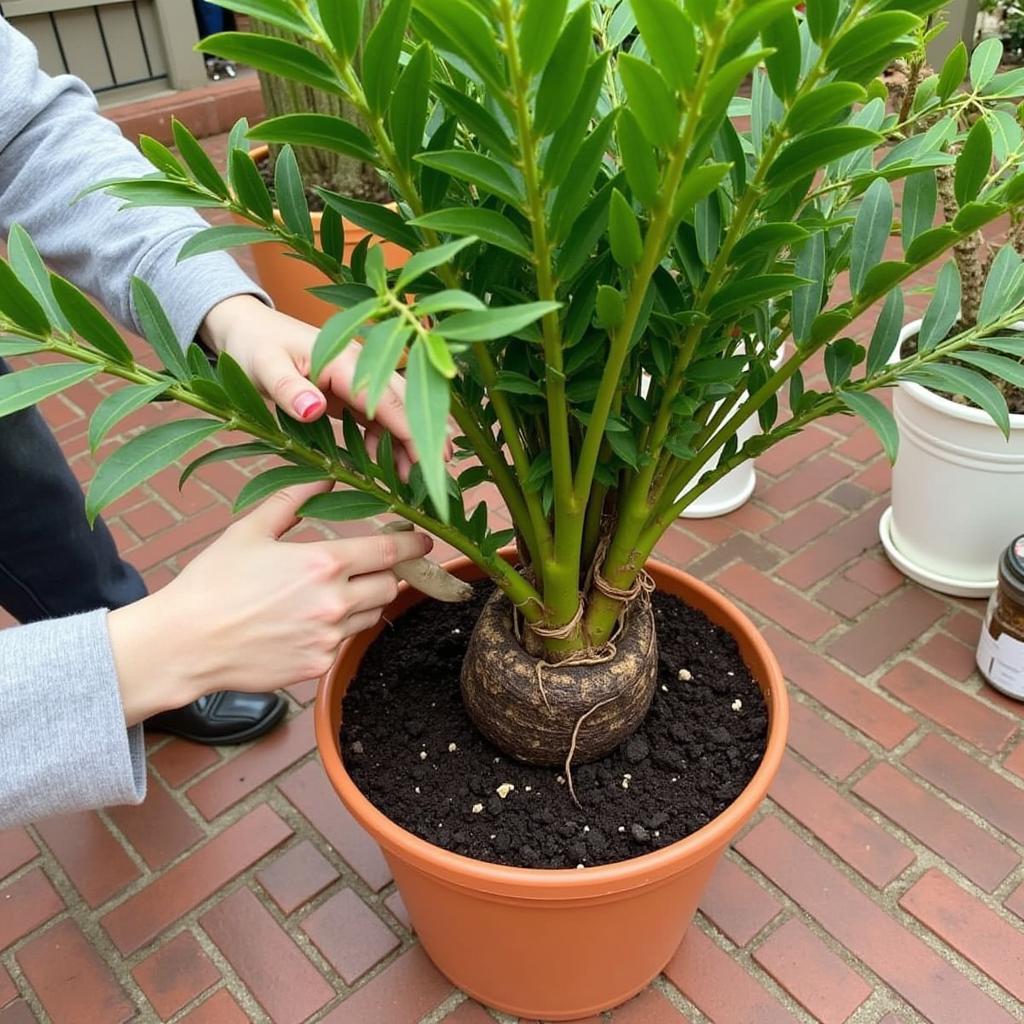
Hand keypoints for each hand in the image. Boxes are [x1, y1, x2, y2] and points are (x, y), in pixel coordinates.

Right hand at [107, 482, 431, 723]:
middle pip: (390, 586)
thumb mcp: (251, 530)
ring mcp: (328, 638)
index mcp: (323, 564)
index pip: (390, 553)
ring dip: (364, 602)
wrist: (184, 644)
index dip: (412, 545)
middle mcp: (334, 603)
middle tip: (374, 566)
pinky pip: (343, 643)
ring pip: (371, 616)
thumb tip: (327, 477)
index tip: (422, 540)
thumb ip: (294, 499)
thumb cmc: (212, 582)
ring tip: (332, 593)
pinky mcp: (317, 666)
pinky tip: (305, 621)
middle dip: (388, 574)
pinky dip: (336, 630)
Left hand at [199, 295, 422, 478]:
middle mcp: (361, 365)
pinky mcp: (351, 390)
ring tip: (413, 481)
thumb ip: (288, 389)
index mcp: (346, 360)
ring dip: (408, 443)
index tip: (434, 462)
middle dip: (425, 438)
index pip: (390, 399)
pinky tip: (384, 465)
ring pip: (396, 411)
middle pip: (405, 403)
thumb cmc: (252, 346)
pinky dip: (388, 440)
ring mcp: (359, 377)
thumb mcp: (263, 367)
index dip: (414, 431)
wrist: (244, 328)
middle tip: (440, 476)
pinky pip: (379, 417)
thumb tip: (313, 409)